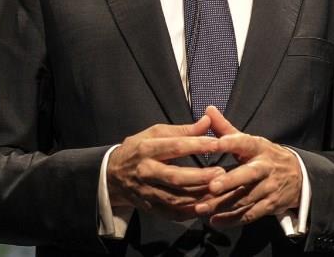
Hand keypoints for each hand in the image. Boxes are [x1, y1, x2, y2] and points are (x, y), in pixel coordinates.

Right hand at [106, 115, 222, 220]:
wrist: (112, 174)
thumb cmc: (138, 149)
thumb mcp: (154, 133)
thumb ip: (183, 130)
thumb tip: (208, 120)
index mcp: (147, 149)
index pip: (175, 147)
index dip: (198, 145)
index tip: (218, 143)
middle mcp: (146, 172)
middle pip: (176, 177)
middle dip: (200, 176)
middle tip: (221, 173)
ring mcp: (146, 192)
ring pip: (176, 199)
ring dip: (198, 196)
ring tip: (217, 189)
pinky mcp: (149, 208)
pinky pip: (171, 213)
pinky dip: (189, 212)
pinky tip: (204, 206)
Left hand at [195, 106, 301, 226]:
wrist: (298, 176)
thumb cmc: (265, 156)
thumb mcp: (250, 141)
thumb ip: (227, 129)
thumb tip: (208, 109)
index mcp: (259, 148)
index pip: (246, 143)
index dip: (232, 142)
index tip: (216, 143)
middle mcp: (265, 167)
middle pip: (248, 175)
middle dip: (231, 181)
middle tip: (212, 186)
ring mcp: (269, 188)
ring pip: (246, 197)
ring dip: (223, 205)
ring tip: (201, 208)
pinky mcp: (270, 205)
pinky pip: (250, 214)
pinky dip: (233, 219)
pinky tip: (215, 221)